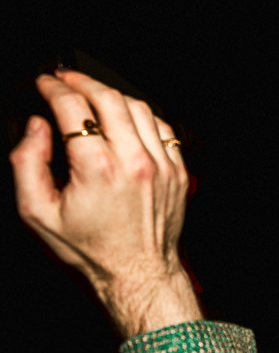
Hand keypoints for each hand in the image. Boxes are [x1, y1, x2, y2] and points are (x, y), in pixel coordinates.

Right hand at [10, 70, 199, 336]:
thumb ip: (27, 163)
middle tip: (66, 78)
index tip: (45, 82)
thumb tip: (37, 126)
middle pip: (109, 97)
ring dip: (112, 94)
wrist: (138, 273)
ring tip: (92, 94)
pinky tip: (125, 117)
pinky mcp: (178, 171)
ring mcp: (162, 165)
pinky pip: (162, 127)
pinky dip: (141, 115)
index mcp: (98, 168)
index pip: (74, 107)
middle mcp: (135, 161)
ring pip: (139, 108)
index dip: (55, 87)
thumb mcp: (38, 213)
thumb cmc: (90, 248)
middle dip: (83, 81)